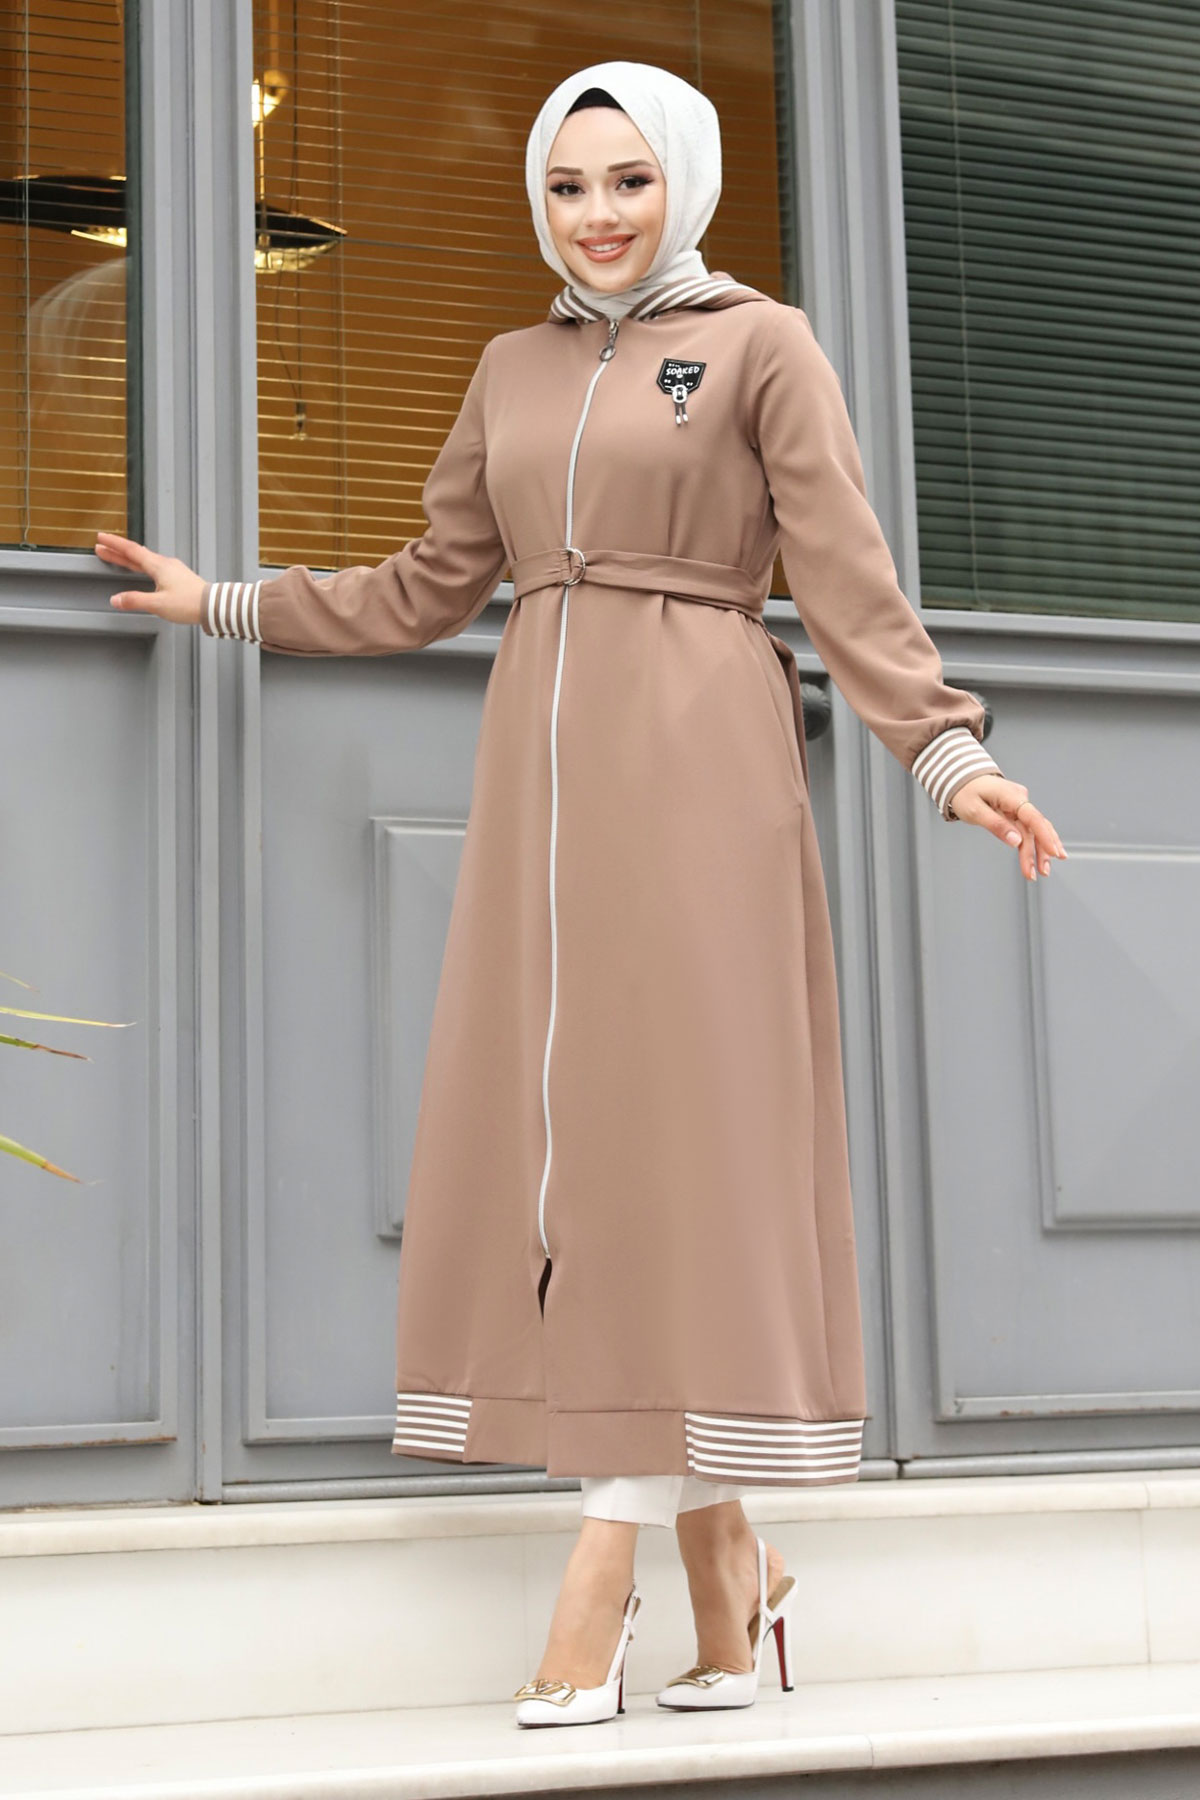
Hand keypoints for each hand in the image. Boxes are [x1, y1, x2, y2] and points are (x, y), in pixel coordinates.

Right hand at [95, 531, 205, 625]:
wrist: (213, 606)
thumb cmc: (190, 603)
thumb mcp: (158, 604)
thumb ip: (135, 600)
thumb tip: (116, 599)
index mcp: (158, 566)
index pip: (131, 550)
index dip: (114, 544)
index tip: (101, 538)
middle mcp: (164, 564)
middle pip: (135, 554)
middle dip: (116, 550)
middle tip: (101, 547)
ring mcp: (171, 569)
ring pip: (144, 560)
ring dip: (127, 558)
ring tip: (114, 557)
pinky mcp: (177, 576)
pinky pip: (152, 566)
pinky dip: (140, 564)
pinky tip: (140, 568)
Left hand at [947, 773, 1065, 881]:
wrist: (961, 779)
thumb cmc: (965, 791)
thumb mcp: (974, 810)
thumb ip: (996, 825)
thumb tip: (1016, 841)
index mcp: (1010, 796)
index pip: (1033, 818)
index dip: (1045, 836)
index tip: (1052, 852)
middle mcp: (1019, 799)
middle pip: (1035, 827)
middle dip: (1041, 850)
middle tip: (1042, 872)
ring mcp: (1018, 805)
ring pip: (1034, 830)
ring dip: (1040, 850)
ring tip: (1043, 870)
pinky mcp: (1015, 811)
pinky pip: (1028, 828)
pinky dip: (1035, 842)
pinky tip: (1044, 855)